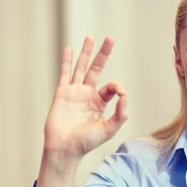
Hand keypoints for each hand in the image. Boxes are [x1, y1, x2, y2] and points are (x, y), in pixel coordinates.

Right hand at [44, 36, 127, 157]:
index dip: (117, 87)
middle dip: (103, 54)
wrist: (65, 149)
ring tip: (90, 37)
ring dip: (85, 52)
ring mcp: (74, 92)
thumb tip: (125, 96)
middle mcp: (87, 94)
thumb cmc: (86, 142)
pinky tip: (69, 50)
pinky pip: (65, 74)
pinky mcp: (62, 93)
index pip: (111, 87)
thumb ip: (120, 114)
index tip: (120, 93)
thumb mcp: (108, 129)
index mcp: (100, 103)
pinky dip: (67, 62)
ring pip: (81, 67)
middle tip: (110, 38)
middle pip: (96, 68)